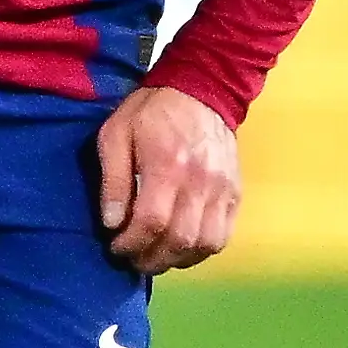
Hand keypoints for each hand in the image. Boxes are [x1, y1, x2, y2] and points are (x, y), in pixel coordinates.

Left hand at [94, 84, 240, 275]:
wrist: (202, 87)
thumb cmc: (151, 111)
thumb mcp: (117, 133)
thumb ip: (113, 179)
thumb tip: (112, 222)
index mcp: (168, 165)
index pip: (152, 222)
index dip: (131, 243)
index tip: (116, 246)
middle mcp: (200, 182)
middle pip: (179, 240)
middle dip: (151, 259)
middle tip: (132, 258)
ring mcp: (222, 189)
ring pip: (205, 244)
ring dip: (177, 259)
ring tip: (156, 255)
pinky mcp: (235, 193)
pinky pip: (223, 236)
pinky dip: (201, 250)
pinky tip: (181, 247)